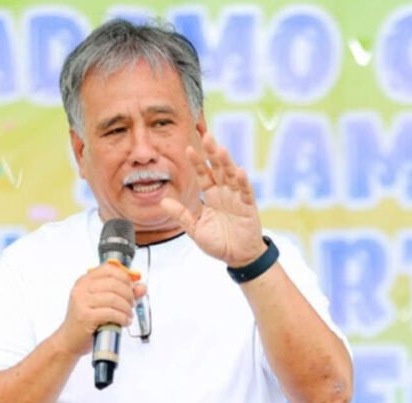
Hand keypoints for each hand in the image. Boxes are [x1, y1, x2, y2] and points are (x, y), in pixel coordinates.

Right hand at [54, 262, 146, 355]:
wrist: (69, 340)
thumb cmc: (86, 322)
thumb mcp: (103, 303)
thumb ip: (123, 293)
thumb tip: (142, 287)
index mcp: (85, 281)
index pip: (109, 269)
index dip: (125, 277)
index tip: (131, 288)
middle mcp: (81, 288)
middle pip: (114, 283)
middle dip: (129, 294)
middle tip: (132, 304)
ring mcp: (82, 302)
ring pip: (114, 298)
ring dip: (127, 308)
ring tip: (128, 315)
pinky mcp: (85, 316)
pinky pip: (111, 313)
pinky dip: (122, 317)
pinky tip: (124, 321)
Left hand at [161, 133, 266, 266]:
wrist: (237, 257)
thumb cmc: (218, 242)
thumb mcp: (195, 229)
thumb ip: (181, 215)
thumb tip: (163, 201)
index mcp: (211, 196)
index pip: (203, 175)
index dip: (197, 162)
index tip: (188, 149)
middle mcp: (224, 193)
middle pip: (218, 168)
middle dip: (212, 153)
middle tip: (207, 135)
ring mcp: (237, 198)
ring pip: (231, 176)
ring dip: (227, 163)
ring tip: (220, 149)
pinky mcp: (248, 207)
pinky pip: (246, 192)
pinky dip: (243, 182)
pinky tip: (239, 171)